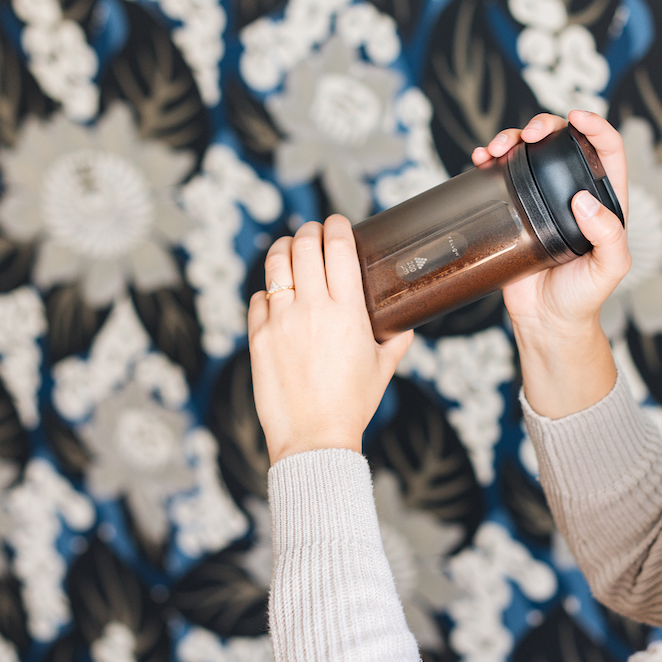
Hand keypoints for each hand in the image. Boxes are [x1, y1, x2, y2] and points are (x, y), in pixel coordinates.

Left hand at [247, 216, 413, 463]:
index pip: (338, 247)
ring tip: (289, 247)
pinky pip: (258, 299)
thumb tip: (404, 325)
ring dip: (283, 248)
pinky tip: (274, 295)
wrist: (315, 438)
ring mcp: (281, 321)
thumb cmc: (351, 405)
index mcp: (347, 312)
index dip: (337, 226)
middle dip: (309, 231)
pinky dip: (267, 291)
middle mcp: (312, 309)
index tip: (337, 222)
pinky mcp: (258, 337)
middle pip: (304, 246)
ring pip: (275, 264)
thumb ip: (396, 340)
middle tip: (313, 232)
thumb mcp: (384, 369)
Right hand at [471, 110, 630, 339]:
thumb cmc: (584, 297)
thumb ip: (609, 237)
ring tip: (497, 147)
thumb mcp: (609, 270)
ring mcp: (541, 199)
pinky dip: (490, 160)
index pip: (606, 150)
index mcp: (603, 200)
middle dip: (545, 125)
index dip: (596, 126)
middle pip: (562, 141)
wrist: (546, 322)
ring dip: (512, 137)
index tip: (578, 118)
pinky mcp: (514, 210)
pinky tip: (482, 159)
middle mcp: (572, 192)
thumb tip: (585, 202)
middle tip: (530, 135)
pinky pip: (502, 176)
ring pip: (529, 152)